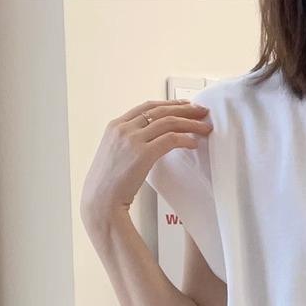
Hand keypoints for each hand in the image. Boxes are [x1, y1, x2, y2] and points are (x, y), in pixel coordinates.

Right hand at [80, 99, 212, 230]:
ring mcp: (132, 139)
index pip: (146, 107)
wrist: (101, 201)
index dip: (168, 104)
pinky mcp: (142, 153)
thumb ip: (128, 145)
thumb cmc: (108, 186)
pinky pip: (170, 140)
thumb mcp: (115, 156)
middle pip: (160, 110)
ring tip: (204, 127)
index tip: (183, 105)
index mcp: (115, 126)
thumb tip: (148, 145)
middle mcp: (123, 128)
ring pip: (168, 122)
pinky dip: (185, 139)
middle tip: (201, 110)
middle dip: (184, 108)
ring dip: (190, 123)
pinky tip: (194, 143)